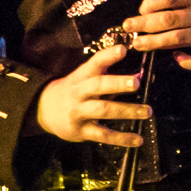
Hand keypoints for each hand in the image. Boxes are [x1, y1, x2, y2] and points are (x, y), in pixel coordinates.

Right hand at [33, 42, 155, 150]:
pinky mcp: (81, 131)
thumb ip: (110, 77)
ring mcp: (79, 112)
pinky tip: (138, 140)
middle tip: (136, 82)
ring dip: (126, 111)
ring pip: (103, 110)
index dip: (108, 56)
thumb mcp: (85, 79)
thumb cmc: (74, 91)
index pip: (95, 63)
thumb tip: (143, 75)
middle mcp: (79, 93)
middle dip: (117, 83)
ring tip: (147, 111)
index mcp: (82, 77)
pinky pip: (103, 135)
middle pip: (98, 86)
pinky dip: (121, 139)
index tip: (123, 49)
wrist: (43, 110)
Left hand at [123, 0, 190, 65]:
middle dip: (144, 24)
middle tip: (129, 27)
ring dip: (154, 42)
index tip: (140, 10)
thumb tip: (153, 8)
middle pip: (168, 19)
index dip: (150, 4)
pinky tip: (176, 58)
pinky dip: (186, 61)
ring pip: (177, 39)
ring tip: (139, 44)